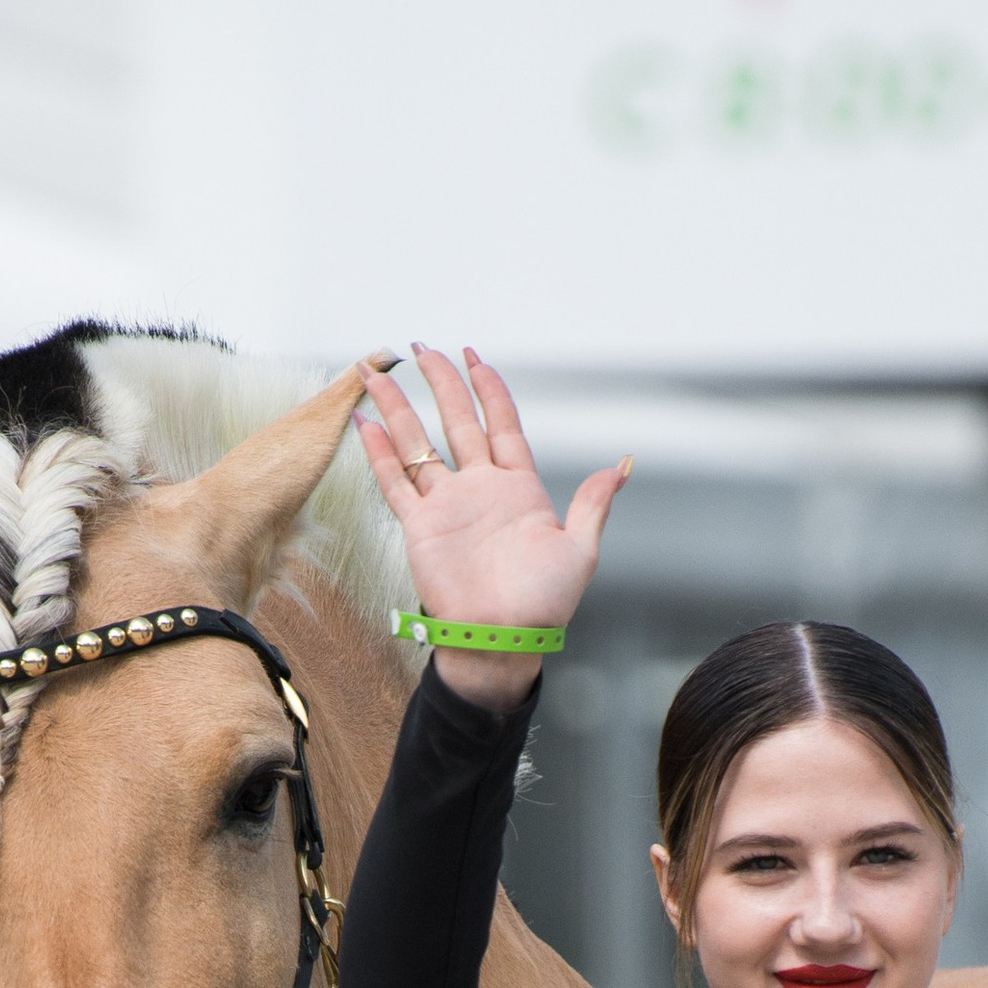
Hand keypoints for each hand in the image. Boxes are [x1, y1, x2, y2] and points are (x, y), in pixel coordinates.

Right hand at [356, 346, 626, 707]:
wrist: (503, 639)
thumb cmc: (544, 604)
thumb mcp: (580, 549)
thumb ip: (593, 504)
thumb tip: (622, 465)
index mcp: (519, 487)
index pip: (500, 422)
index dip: (488, 387)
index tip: (472, 356)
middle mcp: (480, 488)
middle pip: (455, 420)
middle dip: (439, 382)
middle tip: (421, 348)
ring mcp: (447, 505)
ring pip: (417, 443)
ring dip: (397, 408)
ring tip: (377, 372)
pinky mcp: (420, 527)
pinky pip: (395, 482)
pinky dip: (379, 453)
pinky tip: (365, 423)